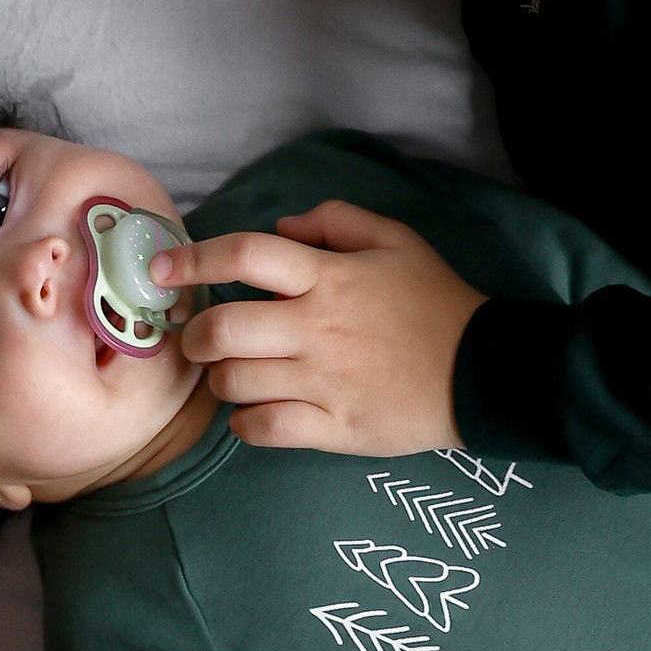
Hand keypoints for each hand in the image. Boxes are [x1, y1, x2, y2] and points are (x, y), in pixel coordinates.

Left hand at [155, 201, 486, 455]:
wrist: (486, 371)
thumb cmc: (436, 302)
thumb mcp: (397, 240)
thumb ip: (336, 220)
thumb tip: (282, 225)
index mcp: (328, 277)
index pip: (245, 256)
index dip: (194, 259)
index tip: (163, 269)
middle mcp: (317, 328)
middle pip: (225, 328)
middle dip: (196, 335)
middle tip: (197, 340)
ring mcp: (324, 381)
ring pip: (237, 382)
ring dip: (220, 380)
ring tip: (232, 376)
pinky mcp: (335, 427)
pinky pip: (265, 429)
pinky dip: (245, 424)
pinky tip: (253, 414)